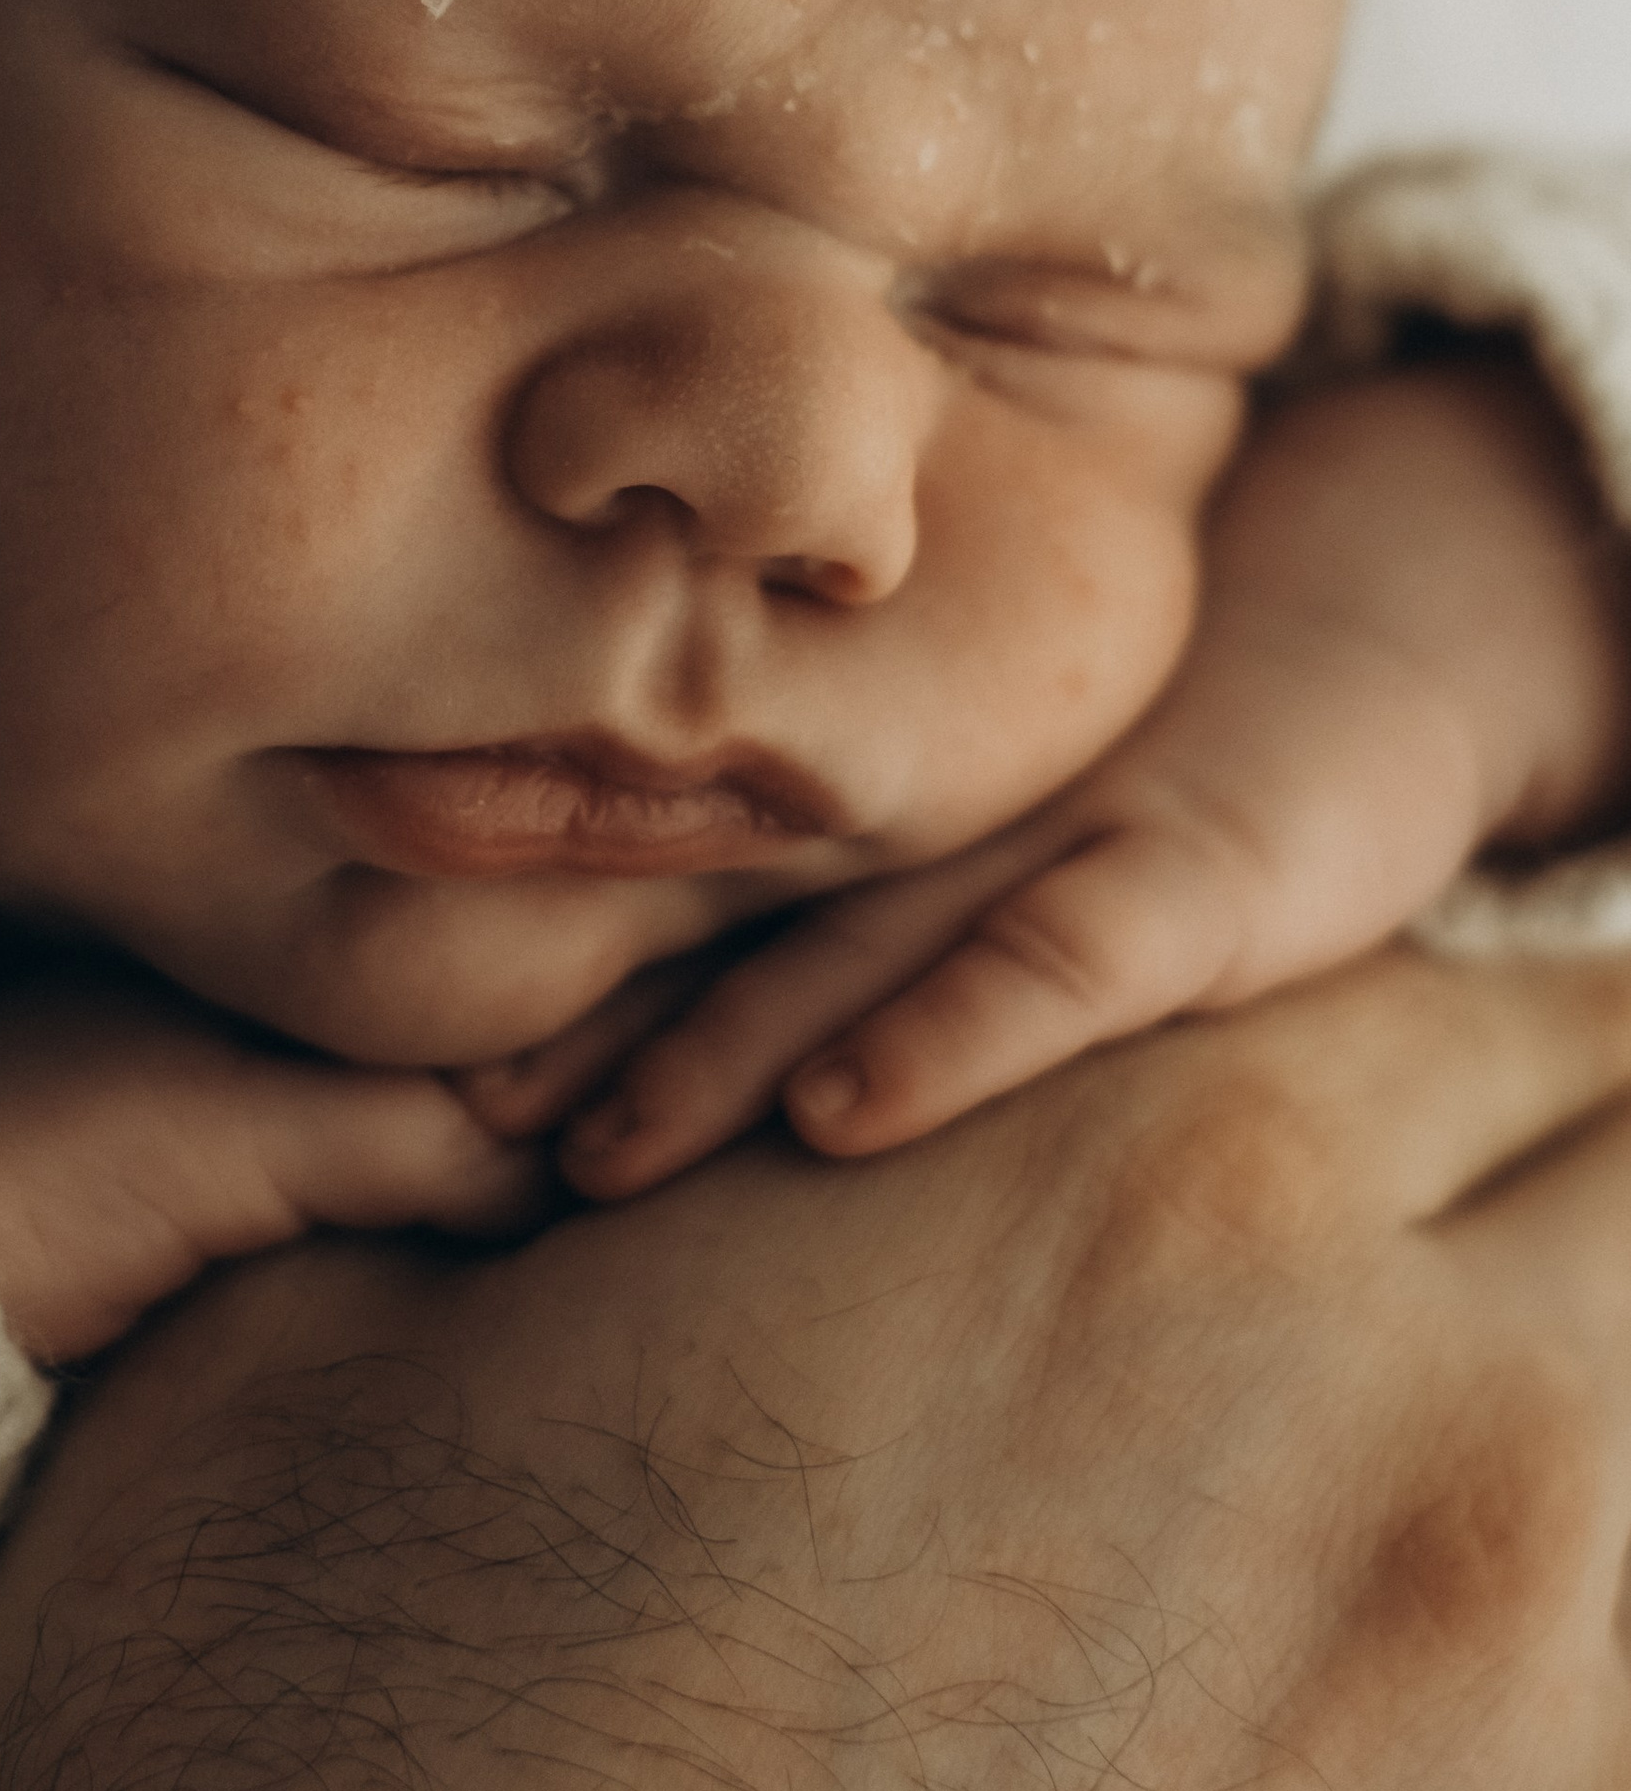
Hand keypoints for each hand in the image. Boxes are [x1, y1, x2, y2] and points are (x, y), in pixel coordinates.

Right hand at [0, 950, 1630, 1790]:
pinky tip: (1454, 1784)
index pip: (1480, 1003)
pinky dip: (1599, 1762)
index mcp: (1139, 1198)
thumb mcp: (350, 1341)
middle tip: (1425, 1280)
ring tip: (1431, 1516)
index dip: (1417, 1047)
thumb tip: (704, 1153)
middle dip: (1573, 1195)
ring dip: (1599, 1455)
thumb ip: (632, 1173)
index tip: (1347, 1122)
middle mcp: (1419, 1463)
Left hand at [521, 351, 1630, 1191]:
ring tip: (582, 1155)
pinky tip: (847, 1115)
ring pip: (845, 958)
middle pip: (720, 938)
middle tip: (439, 1134)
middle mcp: (927, 820)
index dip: (545, 976)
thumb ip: (857, 897)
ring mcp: (1049, 838)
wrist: (1388, 636)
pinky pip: (1053, 967)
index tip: (402, 1072)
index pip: (680, 899)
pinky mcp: (1190, 880)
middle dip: (578, 1038)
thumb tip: (681, 1045)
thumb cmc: (1170, 762)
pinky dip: (946, 1040)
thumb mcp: (1004, 814)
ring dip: (709, 1060)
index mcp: (871, 812)